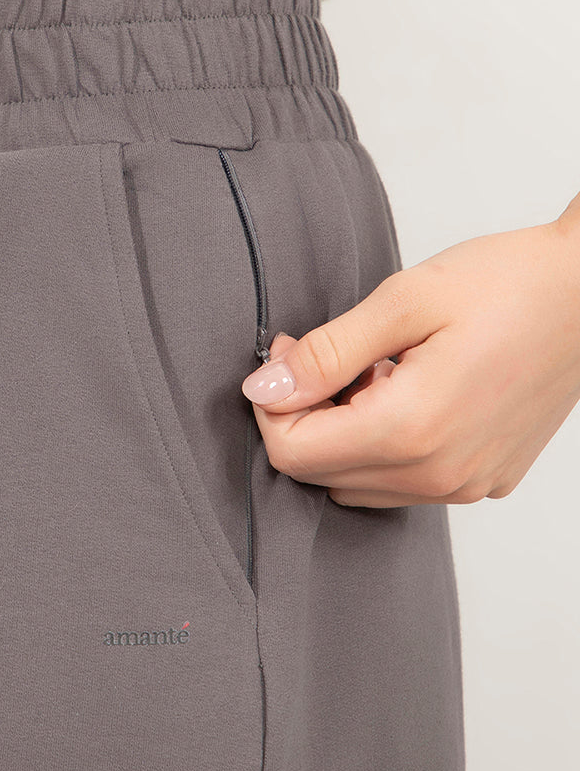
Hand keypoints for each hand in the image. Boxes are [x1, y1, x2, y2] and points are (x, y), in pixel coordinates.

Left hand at [240, 219, 579, 506]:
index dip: (273, 403)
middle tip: (329, 353)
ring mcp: (467, 485)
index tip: (291, 351)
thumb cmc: (507, 284)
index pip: (293, 454)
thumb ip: (327, 353)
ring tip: (378, 370)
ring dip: (346, 435)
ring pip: (360, 485)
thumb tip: (263, 389)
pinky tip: (412, 392)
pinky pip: (406, 484)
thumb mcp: (403, 302)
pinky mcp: (486, 481)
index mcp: (412, 430)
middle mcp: (439, 475)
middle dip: (306, 417)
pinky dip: (387, 448)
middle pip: (321, 474)